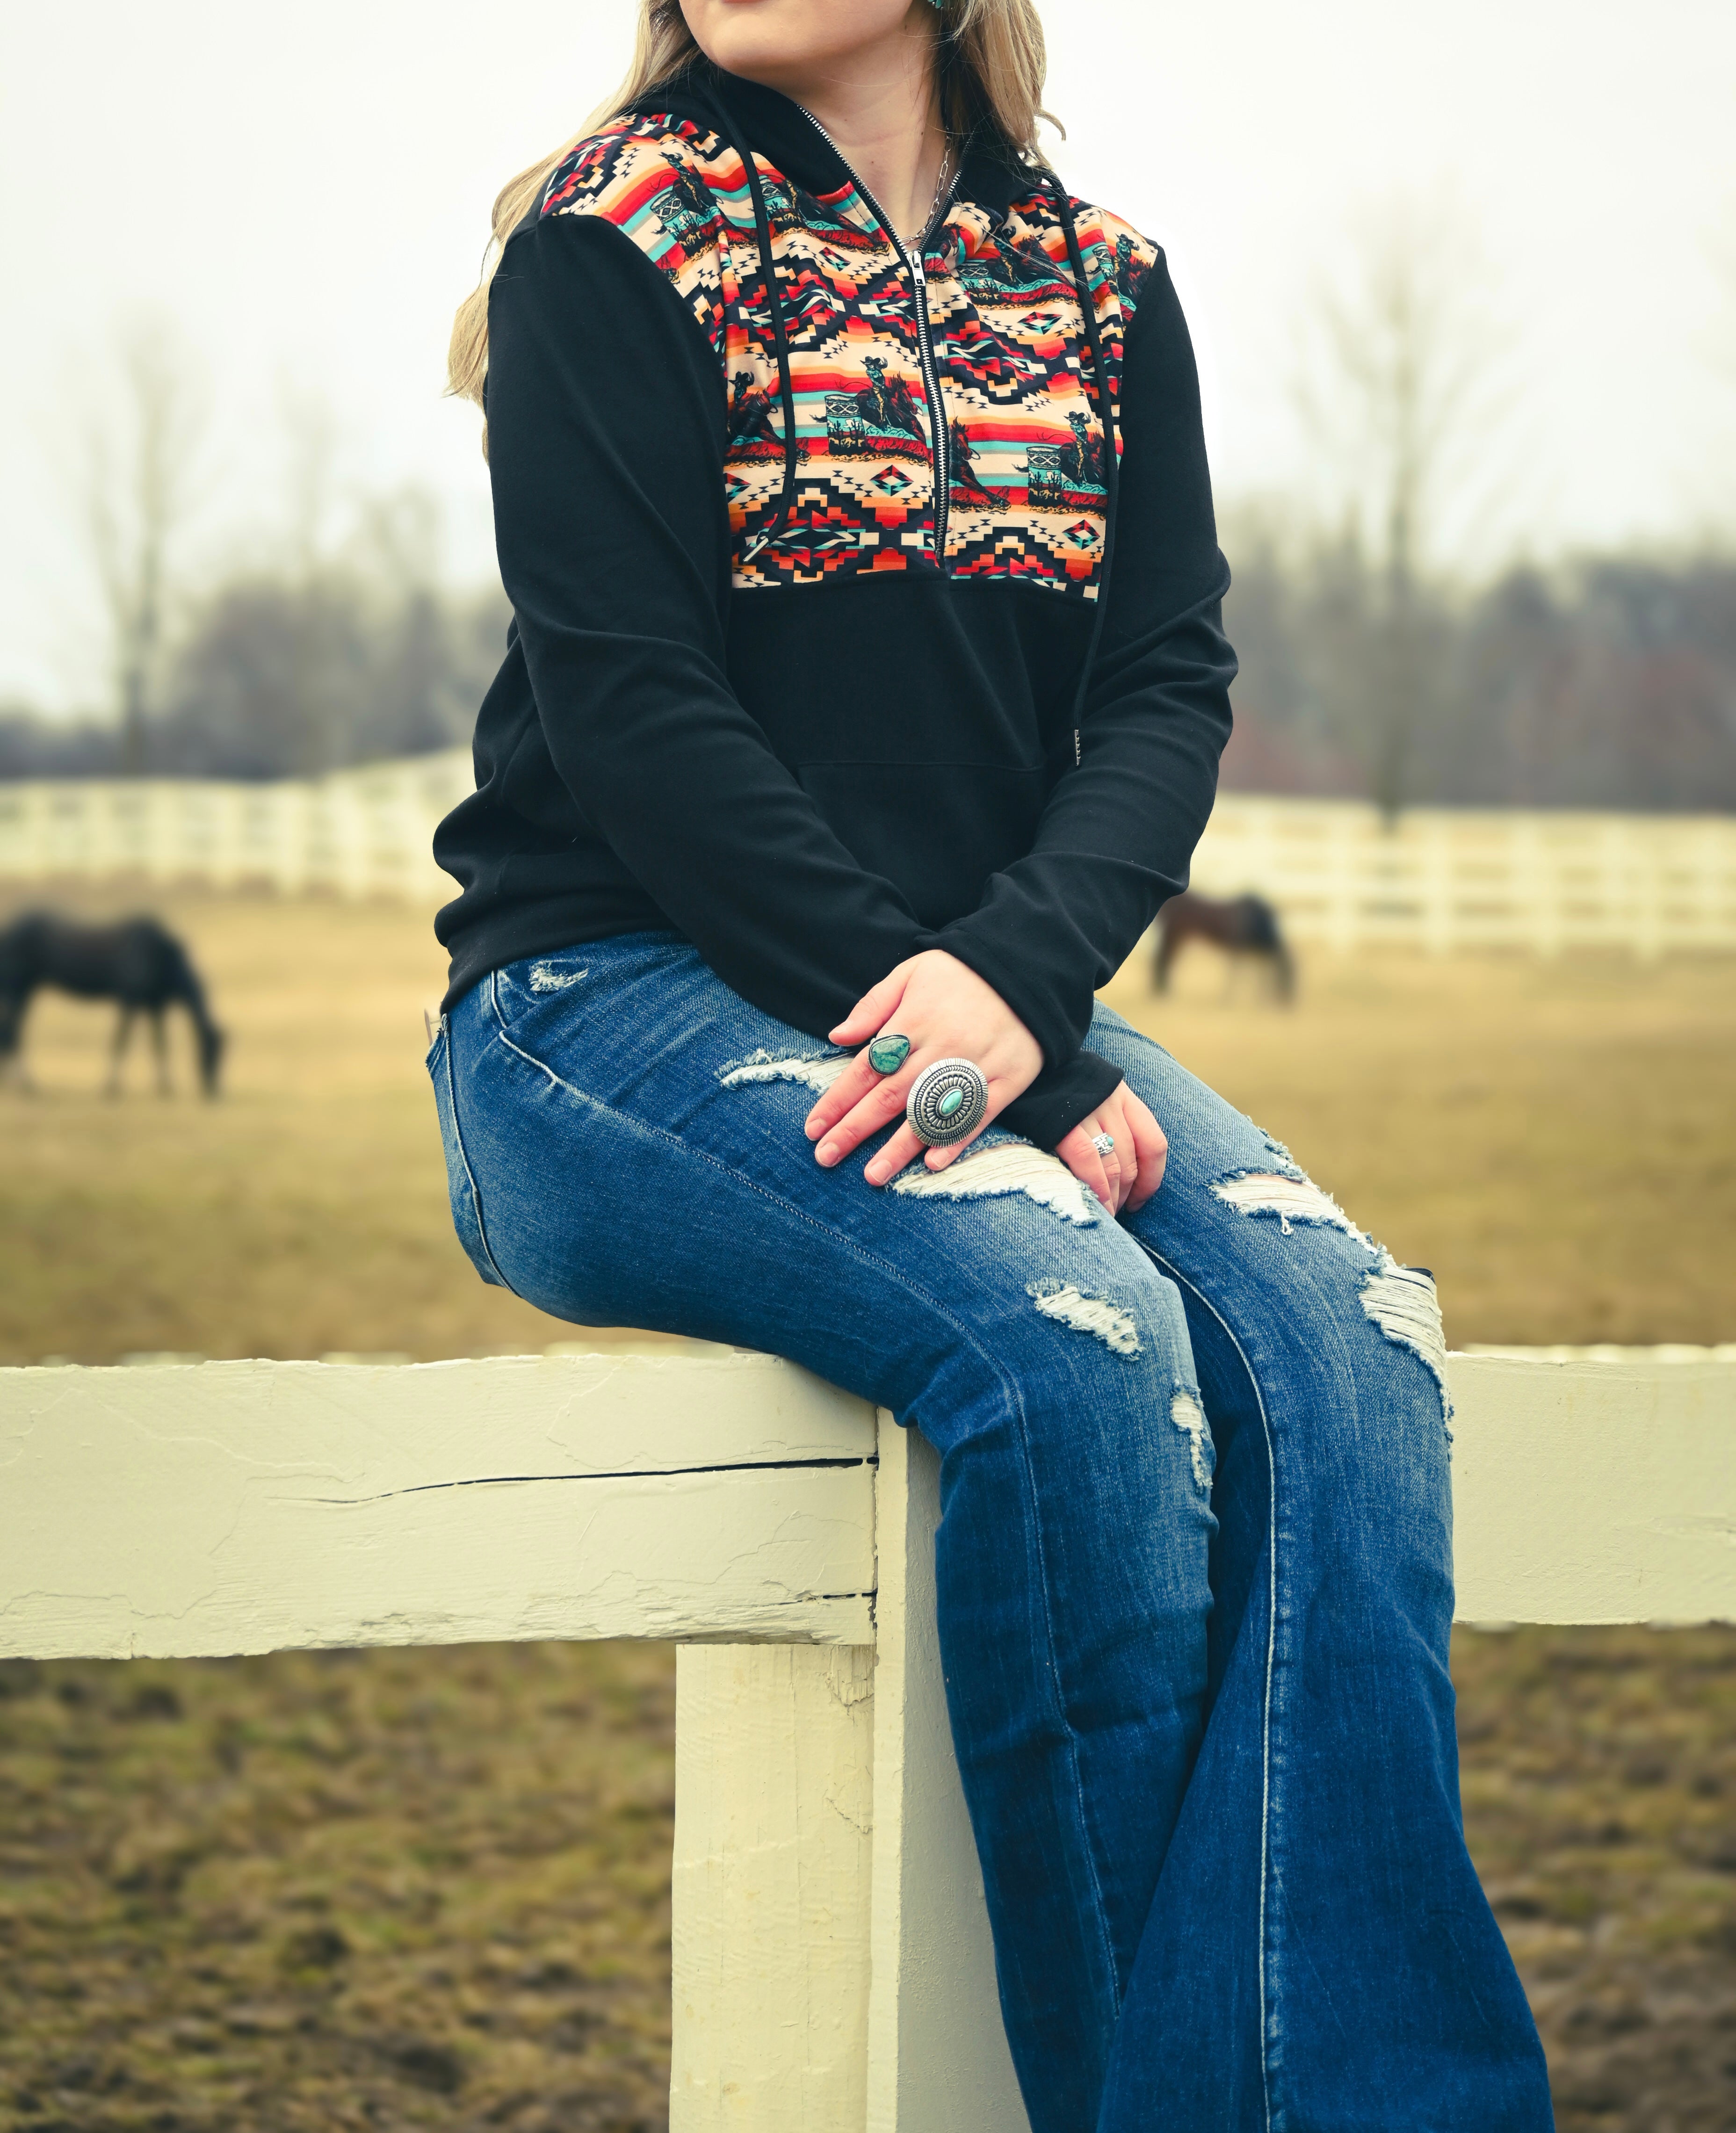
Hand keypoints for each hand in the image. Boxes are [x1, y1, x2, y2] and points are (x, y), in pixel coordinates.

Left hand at [803, 950, 1042, 1185]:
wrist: (1028, 967)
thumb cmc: (962, 971)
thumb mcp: (911, 972)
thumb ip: (873, 1005)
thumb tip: (837, 1036)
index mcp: (912, 1022)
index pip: (866, 1069)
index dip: (837, 1101)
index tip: (813, 1128)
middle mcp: (940, 1048)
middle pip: (890, 1096)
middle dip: (855, 1129)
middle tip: (826, 1157)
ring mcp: (975, 1066)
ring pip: (931, 1112)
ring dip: (900, 1147)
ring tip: (874, 1175)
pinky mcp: (1007, 1079)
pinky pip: (979, 1115)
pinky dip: (956, 1140)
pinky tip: (932, 1163)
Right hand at [1056, 1083, 1166, 1216]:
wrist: (1015, 1061)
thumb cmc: (1051, 1090)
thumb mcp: (1088, 1097)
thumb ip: (1106, 1124)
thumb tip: (1117, 1175)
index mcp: (1122, 1095)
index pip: (1153, 1143)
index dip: (1151, 1179)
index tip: (1139, 1200)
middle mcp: (1110, 1100)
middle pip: (1131, 1159)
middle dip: (1126, 1194)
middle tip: (1113, 1213)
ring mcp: (1088, 1110)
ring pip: (1114, 1164)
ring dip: (1112, 1197)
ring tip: (1103, 1214)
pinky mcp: (1063, 1121)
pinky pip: (1088, 1159)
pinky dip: (1095, 1186)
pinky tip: (1094, 1202)